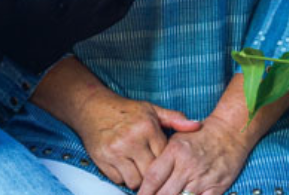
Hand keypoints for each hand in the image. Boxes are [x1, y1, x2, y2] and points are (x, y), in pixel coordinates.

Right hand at [72, 92, 199, 189]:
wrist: (90, 106)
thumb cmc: (124, 110)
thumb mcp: (150, 110)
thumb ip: (174, 119)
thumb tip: (197, 125)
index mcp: (146, 128)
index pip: (165, 160)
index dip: (165, 164)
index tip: (164, 164)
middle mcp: (130, 140)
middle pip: (151, 174)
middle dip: (152, 175)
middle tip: (148, 167)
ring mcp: (115, 151)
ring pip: (135, 181)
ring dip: (137, 178)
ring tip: (136, 167)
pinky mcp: (101, 158)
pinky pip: (118, 180)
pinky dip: (122, 177)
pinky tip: (122, 165)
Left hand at [138, 115, 251, 194]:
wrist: (228, 133)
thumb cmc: (198, 135)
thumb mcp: (176, 137)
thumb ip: (162, 156)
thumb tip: (146, 173)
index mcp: (174, 151)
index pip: (153, 176)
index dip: (144, 190)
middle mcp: (187, 166)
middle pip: (165, 192)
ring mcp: (202, 178)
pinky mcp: (217, 187)